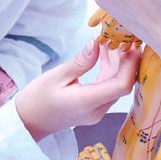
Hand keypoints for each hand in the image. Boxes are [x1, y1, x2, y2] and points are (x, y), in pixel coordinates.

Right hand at [16, 40, 139, 140]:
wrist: (28, 121)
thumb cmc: (38, 98)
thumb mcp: (56, 76)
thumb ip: (80, 62)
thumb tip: (96, 43)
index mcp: (87, 102)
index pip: (120, 86)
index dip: (130, 66)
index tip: (132, 46)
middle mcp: (97, 110)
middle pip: (121, 85)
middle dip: (126, 61)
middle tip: (123, 38)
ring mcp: (97, 111)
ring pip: (116, 86)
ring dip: (118, 65)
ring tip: (112, 42)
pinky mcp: (94, 108)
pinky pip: (107, 88)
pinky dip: (109, 71)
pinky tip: (104, 54)